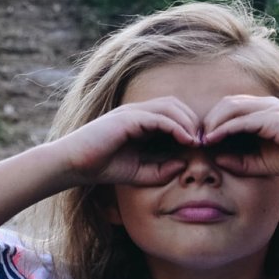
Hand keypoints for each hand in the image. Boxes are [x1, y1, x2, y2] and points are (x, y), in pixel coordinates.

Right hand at [54, 97, 203, 186]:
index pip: (172, 114)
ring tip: (197, 141)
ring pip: (170, 107)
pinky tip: (186, 140)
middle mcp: (137, 112)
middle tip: (204, 141)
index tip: (200, 146)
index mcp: (139, 121)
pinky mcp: (128, 118)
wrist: (74, 165)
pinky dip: (176, 126)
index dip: (189, 126)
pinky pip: (160, 117)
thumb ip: (161, 170)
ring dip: (188, 122)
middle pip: (175, 105)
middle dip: (193, 121)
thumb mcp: (139, 173)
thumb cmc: (101, 168)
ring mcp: (132, 112)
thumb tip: (184, 165)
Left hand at [199, 96, 278, 179]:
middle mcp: (265, 104)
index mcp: (263, 110)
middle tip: (193, 138)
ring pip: (231, 108)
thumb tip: (215, 159)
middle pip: (226, 104)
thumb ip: (239, 160)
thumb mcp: (261, 162)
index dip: (212, 122)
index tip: (198, 140)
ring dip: (212, 123)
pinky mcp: (273, 118)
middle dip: (207, 119)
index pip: (230, 108)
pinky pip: (241, 120)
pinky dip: (224, 129)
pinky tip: (212, 140)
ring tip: (200, 139)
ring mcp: (270, 108)